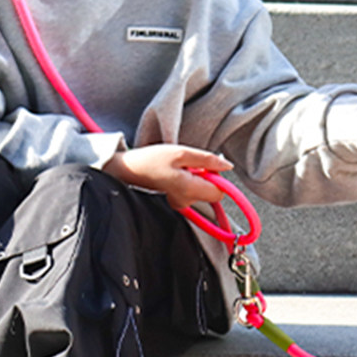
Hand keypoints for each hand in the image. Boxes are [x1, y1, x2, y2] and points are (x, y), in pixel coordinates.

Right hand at [103, 144, 232, 209]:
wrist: (128, 169)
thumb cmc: (152, 159)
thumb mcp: (182, 152)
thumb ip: (207, 160)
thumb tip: (228, 166)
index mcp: (188, 190)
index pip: (219, 193)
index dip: (217, 177)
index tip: (205, 166)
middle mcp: (186, 202)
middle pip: (212, 192)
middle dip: (207, 176)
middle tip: (190, 164)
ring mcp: (180, 203)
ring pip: (203, 190)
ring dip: (197, 177)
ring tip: (180, 167)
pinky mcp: (177, 201)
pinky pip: (193, 191)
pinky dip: (190, 180)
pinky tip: (177, 173)